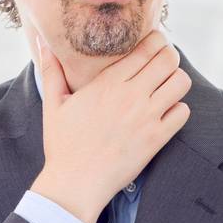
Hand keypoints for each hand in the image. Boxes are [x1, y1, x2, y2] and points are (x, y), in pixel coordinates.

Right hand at [28, 29, 191, 222]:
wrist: (75, 183)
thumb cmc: (62, 145)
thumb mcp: (53, 104)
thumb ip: (51, 70)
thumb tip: (40, 40)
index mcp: (108, 83)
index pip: (146, 48)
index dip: (156, 40)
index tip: (154, 43)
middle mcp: (130, 95)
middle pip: (168, 59)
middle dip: (169, 56)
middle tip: (163, 62)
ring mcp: (146, 117)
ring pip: (181, 82)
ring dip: (176, 80)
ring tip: (166, 86)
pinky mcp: (156, 139)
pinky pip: (183, 112)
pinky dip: (178, 109)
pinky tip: (166, 112)